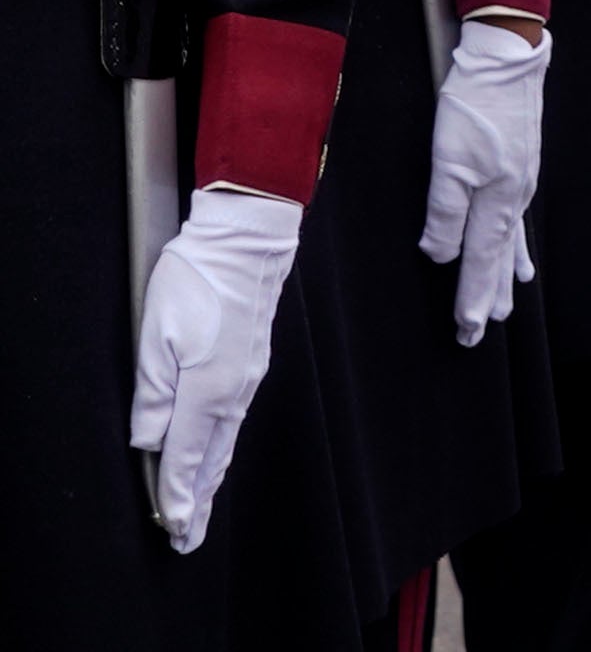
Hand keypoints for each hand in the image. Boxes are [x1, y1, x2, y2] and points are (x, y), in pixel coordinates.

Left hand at [132, 185, 302, 550]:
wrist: (249, 240)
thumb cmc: (197, 281)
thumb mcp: (156, 337)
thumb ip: (152, 395)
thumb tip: (149, 442)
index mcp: (208, 389)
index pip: (186, 455)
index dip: (176, 495)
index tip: (170, 528)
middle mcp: (235, 391)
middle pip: (213, 459)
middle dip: (199, 502)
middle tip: (189, 539)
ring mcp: (248, 377)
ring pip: (226, 440)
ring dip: (211, 478)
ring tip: (201, 507)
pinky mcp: (251, 363)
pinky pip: (234, 419)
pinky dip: (221, 447)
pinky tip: (216, 452)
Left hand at [418, 19, 549, 344]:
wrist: (506, 62)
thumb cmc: (473, 110)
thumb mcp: (448, 162)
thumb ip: (446, 214)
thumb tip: (441, 255)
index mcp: (496, 201)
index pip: (481, 262)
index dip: (472, 298)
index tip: (467, 332)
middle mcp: (513, 198)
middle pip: (499, 258)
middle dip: (488, 296)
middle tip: (480, 332)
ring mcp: (520, 181)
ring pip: (510, 240)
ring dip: (504, 274)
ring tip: (509, 300)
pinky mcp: (518, 165)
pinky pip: (517, 218)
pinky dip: (516, 242)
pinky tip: (518, 246)